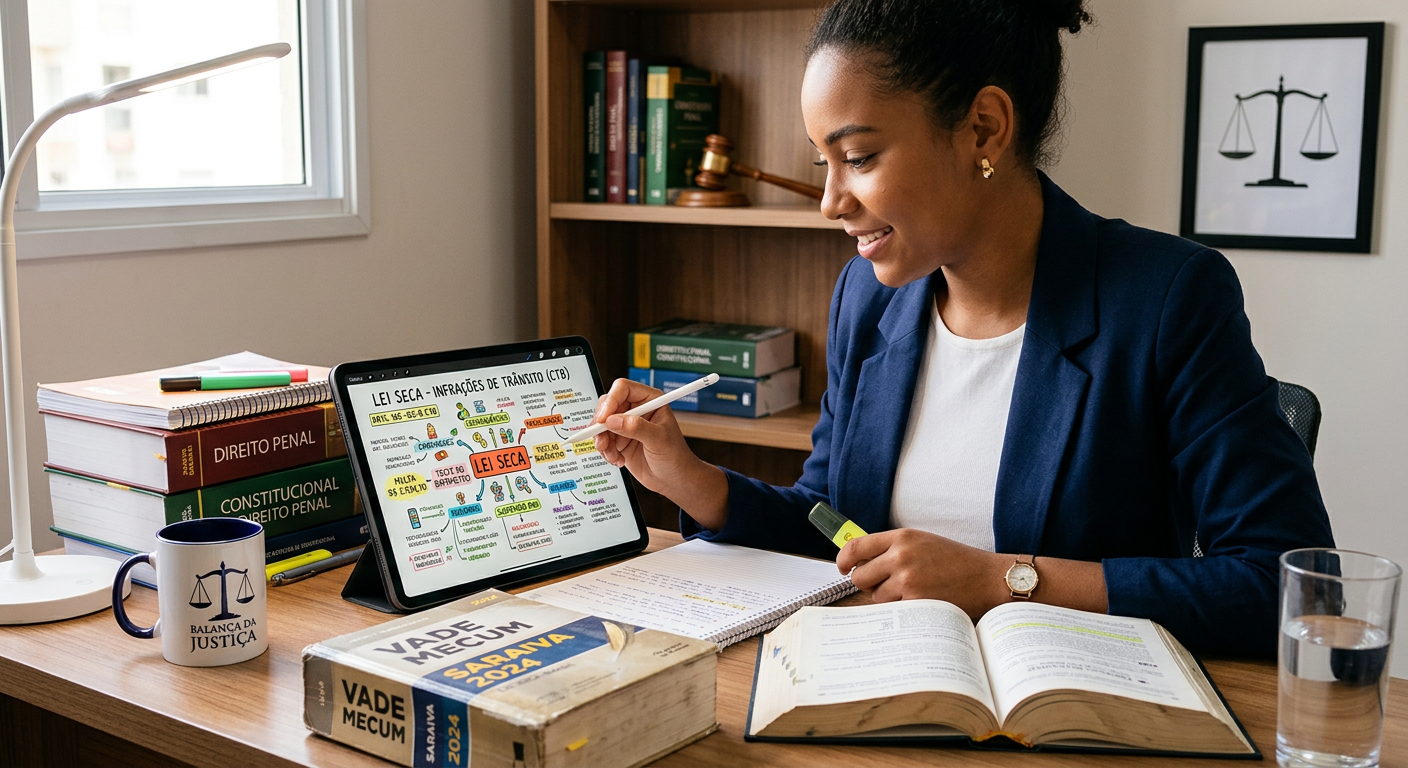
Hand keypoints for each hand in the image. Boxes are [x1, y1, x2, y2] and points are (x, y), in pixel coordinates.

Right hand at [591, 378, 727, 528]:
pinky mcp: (619, 440)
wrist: (674, 479)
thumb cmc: (675, 456)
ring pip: (601, 424)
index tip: (604, 419)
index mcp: (650, 400)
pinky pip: (602, 439)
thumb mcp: (659, 440)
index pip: (623, 389)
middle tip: (603, 441)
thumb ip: (636, 428)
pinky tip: (618, 460)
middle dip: (601, 424)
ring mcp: (626, 425)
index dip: (611, 401)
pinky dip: (605, 451)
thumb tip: (613, 420)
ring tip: (613, 455)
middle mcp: (636, 409)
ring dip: (602, 441)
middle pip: (607, 405)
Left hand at [837, 528, 1007, 618]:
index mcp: (902, 537)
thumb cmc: (957, 561)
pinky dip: (903, 609)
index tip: (842, 567)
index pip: (856, 547)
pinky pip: (893, 610)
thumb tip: (859, 562)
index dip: (843, 559)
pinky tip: (922, 602)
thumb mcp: (923, 543)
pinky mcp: (915, 601)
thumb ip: (893, 549)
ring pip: (876, 596)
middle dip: (867, 583)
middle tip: (885, 585)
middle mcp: (901, 556)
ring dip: (888, 598)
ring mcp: (907, 580)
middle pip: (859, 576)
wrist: (988, 578)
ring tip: (915, 591)